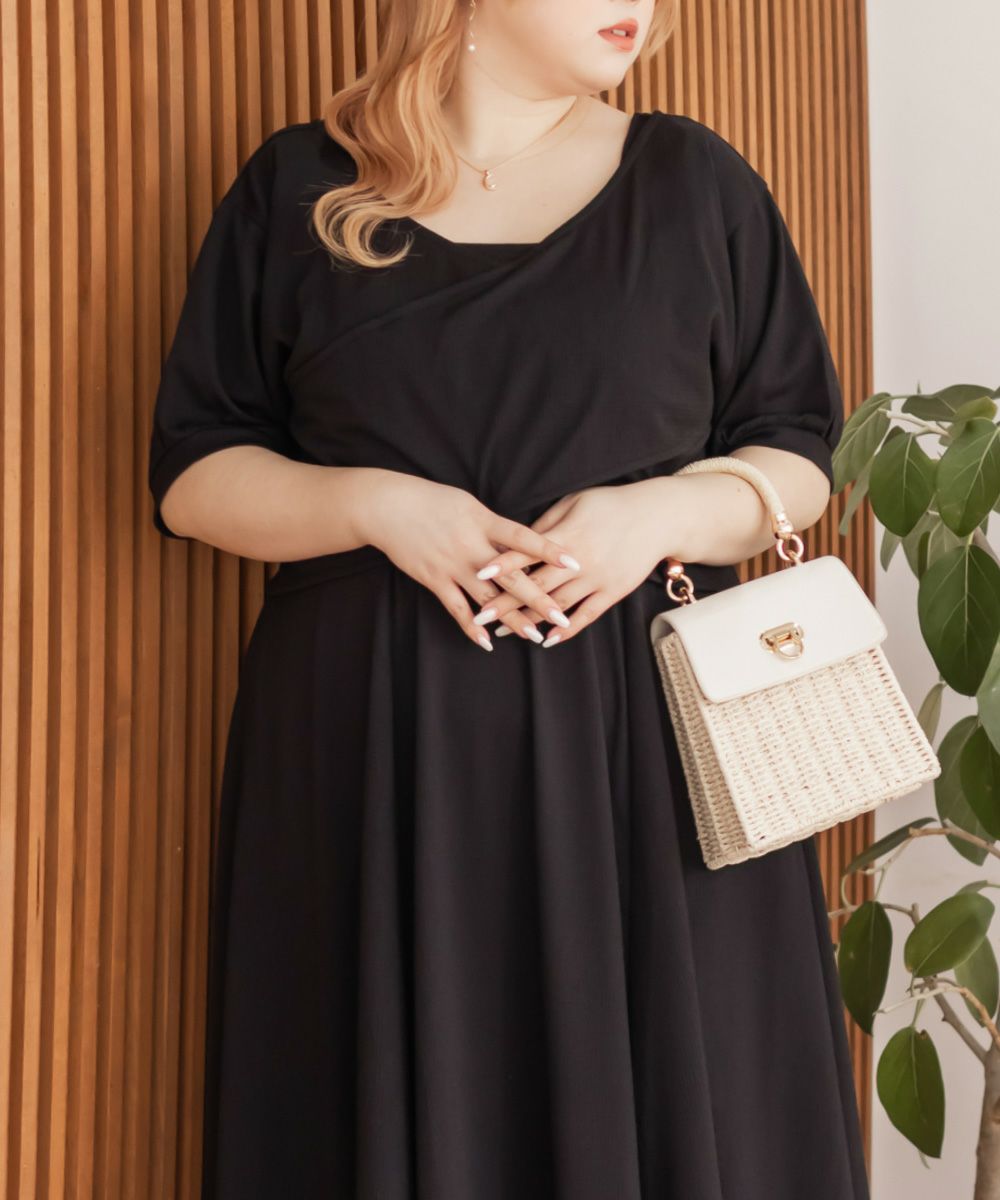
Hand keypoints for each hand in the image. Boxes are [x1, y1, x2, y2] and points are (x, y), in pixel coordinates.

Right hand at [359, 472, 583, 650]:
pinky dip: (471, 626)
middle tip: (561, 616)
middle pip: (512, 576)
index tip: (575, 562)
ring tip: (534, 635)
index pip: (524, 538)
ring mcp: (453, 565)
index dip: (550, 550)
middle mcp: (472, 545)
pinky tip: (486, 642)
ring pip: (488, 597)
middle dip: (538, 598)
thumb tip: (521, 543)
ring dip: (511, 619)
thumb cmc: (431, 501)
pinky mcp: (434, 579)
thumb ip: (494, 526)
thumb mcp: (469, 505)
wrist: (388, 507)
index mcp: (484, 521)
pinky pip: (456, 608)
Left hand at [470, 478, 687, 646]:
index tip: (478, 575)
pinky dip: (567, 629)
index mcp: (566, 535)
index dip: (502, 564)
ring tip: (504, 631)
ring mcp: (597, 578)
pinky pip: (587, 615)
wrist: (658, 517)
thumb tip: (518, 540)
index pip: (527, 551)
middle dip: (506, 602)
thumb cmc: (612, 504)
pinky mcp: (613, 592)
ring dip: (529, 620)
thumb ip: (546, 523)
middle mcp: (579, 560)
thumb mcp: (575, 503)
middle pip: (536, 585)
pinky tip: (547, 639)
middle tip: (479, 616)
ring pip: (557, 605)